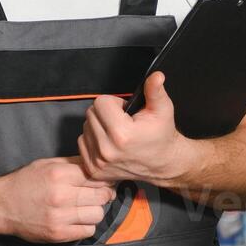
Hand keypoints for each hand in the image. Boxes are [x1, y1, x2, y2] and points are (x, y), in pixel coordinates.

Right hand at [0, 156, 114, 243]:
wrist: (0, 205)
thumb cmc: (25, 182)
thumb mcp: (47, 164)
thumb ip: (73, 163)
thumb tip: (99, 164)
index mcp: (60, 174)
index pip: (98, 177)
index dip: (104, 179)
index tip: (104, 182)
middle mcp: (61, 195)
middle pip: (102, 196)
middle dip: (103, 194)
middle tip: (97, 195)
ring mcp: (59, 216)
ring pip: (98, 214)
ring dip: (95, 211)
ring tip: (85, 208)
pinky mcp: (57, 234)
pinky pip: (88, 231)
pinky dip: (87, 225)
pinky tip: (77, 219)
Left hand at [78, 72, 197, 187]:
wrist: (163, 163)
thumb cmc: (161, 135)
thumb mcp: (162, 110)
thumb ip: (155, 91)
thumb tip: (156, 75)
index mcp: (122, 134)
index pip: (100, 102)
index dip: (114, 103)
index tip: (125, 111)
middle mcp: (107, 150)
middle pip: (91, 114)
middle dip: (105, 113)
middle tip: (122, 121)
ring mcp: (99, 162)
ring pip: (85, 128)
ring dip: (98, 126)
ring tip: (116, 133)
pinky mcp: (93, 170)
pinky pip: (82, 143)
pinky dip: (93, 140)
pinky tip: (109, 143)